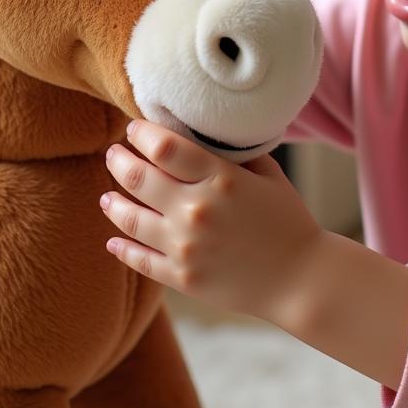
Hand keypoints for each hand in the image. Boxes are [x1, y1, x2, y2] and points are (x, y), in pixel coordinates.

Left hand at [101, 121, 324, 323]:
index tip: (133, 128)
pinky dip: (121, 248)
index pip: (163, 147)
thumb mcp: (268, 175)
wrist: (300, 279)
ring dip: (112, 203)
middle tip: (113, 153)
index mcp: (221, 179)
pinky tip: (113, 240)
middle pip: (138, 178)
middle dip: (119, 160)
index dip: (141, 133)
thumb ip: (234, 154)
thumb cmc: (288, 220)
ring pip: (129, 219)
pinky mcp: (182, 277)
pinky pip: (140, 260)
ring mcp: (186, 247)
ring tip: (107, 196)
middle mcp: (197, 210)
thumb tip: (200, 132)